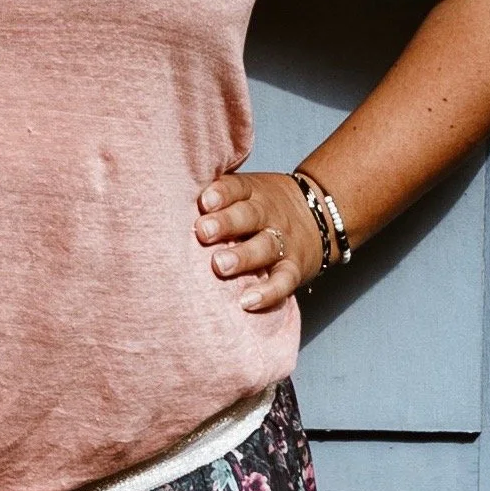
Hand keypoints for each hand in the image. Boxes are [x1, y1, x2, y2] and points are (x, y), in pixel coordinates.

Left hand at [195, 170, 320, 311]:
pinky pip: (284, 281)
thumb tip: (168, 199)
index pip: (237, 187)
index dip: (221, 193)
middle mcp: (269, 214)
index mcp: (253, 192)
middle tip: (203, 232)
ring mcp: (284, 241)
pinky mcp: (295, 268)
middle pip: (249, 215)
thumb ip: (217, 195)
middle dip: (226, 223)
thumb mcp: (247, 190)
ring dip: (243, 257)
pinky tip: (247, 302)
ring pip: (265, 247)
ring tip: (219, 266)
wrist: (321, 212)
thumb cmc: (262, 205)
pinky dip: (268, 293)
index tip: (204, 201)